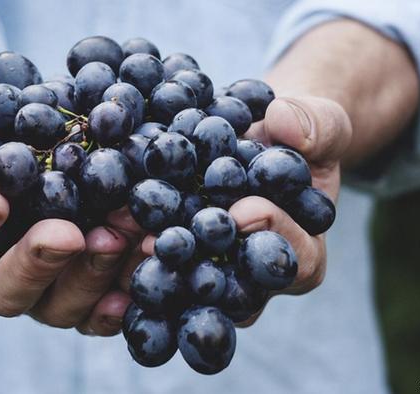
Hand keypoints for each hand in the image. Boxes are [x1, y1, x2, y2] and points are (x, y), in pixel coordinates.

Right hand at [0, 72, 134, 334]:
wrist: (1, 120)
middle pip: (0, 293)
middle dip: (36, 264)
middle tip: (68, 232)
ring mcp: (32, 285)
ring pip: (56, 304)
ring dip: (92, 273)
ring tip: (123, 233)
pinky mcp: (75, 282)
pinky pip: (98, 302)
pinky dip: (124, 285)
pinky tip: (148, 258)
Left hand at [133, 94, 351, 325]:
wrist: (259, 140)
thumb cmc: (296, 137)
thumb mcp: (320, 123)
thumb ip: (316, 125)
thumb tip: (285, 122)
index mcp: (301, 253)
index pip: (295, 261)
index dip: (273, 236)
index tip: (244, 209)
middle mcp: (253, 278)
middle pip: (231, 289)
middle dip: (198, 263)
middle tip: (164, 241)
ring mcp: (211, 274)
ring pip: (184, 285)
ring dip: (151, 264)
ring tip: (121, 235)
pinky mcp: (175, 261)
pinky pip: (152, 265)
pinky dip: (125, 249)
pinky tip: (99, 229)